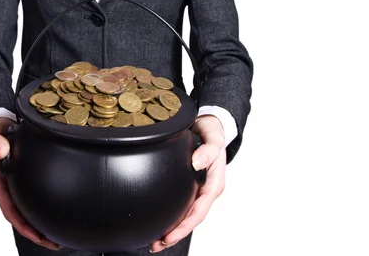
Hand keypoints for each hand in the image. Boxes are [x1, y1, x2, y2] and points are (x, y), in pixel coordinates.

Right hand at [0, 117, 60, 250]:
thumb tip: (0, 150)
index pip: (10, 210)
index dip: (24, 225)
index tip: (39, 236)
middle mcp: (3, 188)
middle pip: (18, 217)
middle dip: (34, 232)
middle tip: (55, 243)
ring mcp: (10, 187)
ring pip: (23, 212)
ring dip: (37, 226)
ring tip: (56, 237)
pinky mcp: (17, 183)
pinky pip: (27, 202)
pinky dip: (38, 212)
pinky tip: (52, 215)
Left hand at [150, 115, 226, 252]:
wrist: (211, 124)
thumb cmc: (213, 132)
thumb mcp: (214, 137)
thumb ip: (208, 150)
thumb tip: (197, 163)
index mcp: (214, 184)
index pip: (198, 211)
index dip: (184, 226)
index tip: (168, 236)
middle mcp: (206, 190)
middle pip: (190, 219)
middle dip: (175, 234)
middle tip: (155, 245)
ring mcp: (197, 189)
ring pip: (185, 215)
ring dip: (171, 229)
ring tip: (154, 242)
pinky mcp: (189, 185)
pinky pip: (181, 205)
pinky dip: (170, 216)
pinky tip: (157, 221)